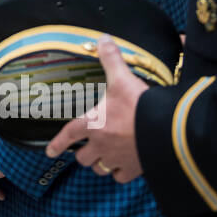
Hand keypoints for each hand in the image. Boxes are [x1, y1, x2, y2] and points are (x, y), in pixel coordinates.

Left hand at [45, 37, 147, 181]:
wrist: (167, 130)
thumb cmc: (139, 105)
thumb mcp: (123, 79)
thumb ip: (111, 60)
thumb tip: (102, 39)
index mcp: (93, 123)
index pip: (69, 135)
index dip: (58, 143)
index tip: (49, 152)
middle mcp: (101, 145)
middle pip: (83, 158)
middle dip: (84, 154)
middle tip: (88, 149)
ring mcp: (117, 159)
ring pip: (100, 169)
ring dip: (100, 164)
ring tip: (104, 157)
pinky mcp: (134, 169)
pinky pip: (121, 177)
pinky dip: (120, 173)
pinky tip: (124, 166)